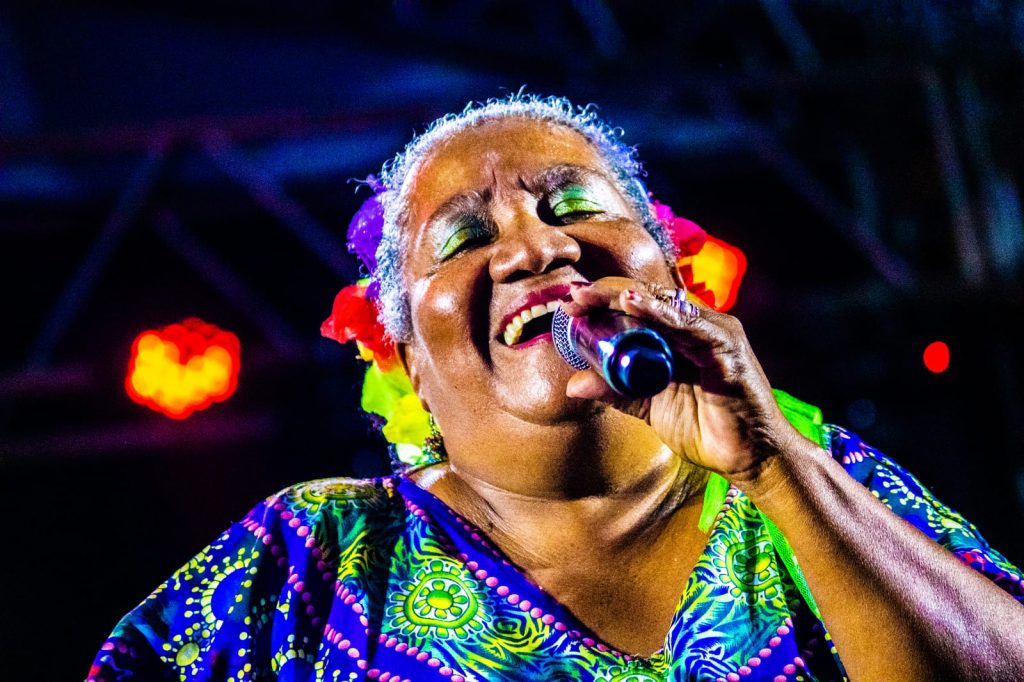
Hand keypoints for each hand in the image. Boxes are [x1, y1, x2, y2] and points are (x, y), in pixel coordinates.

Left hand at [562, 277, 798, 483]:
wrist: (748, 458)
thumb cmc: (704, 429)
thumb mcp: (648, 406)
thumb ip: (616, 391)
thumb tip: (573, 385)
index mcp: (678, 336)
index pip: (638, 307)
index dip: (603, 301)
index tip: (570, 304)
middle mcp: (697, 327)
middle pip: (648, 297)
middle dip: (607, 294)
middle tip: (575, 297)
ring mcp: (714, 333)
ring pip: (665, 305)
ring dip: (627, 297)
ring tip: (595, 295)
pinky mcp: (727, 348)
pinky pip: (691, 326)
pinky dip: (661, 314)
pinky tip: (634, 305)